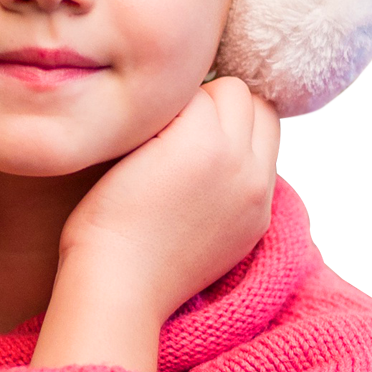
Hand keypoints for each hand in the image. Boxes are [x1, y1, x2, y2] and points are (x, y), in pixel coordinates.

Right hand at [58, 78, 280, 322]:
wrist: (121, 286)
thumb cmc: (105, 217)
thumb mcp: (127, 146)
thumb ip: (166, 113)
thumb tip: (184, 91)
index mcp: (204, 139)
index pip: (202, 85)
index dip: (173, 98)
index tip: (154, 121)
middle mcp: (241, 163)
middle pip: (246, 97)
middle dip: (217, 102)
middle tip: (184, 126)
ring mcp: (257, 195)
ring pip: (266, 127)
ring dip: (240, 126)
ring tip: (204, 147)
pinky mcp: (259, 222)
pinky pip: (265, 168)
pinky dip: (244, 163)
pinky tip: (211, 182)